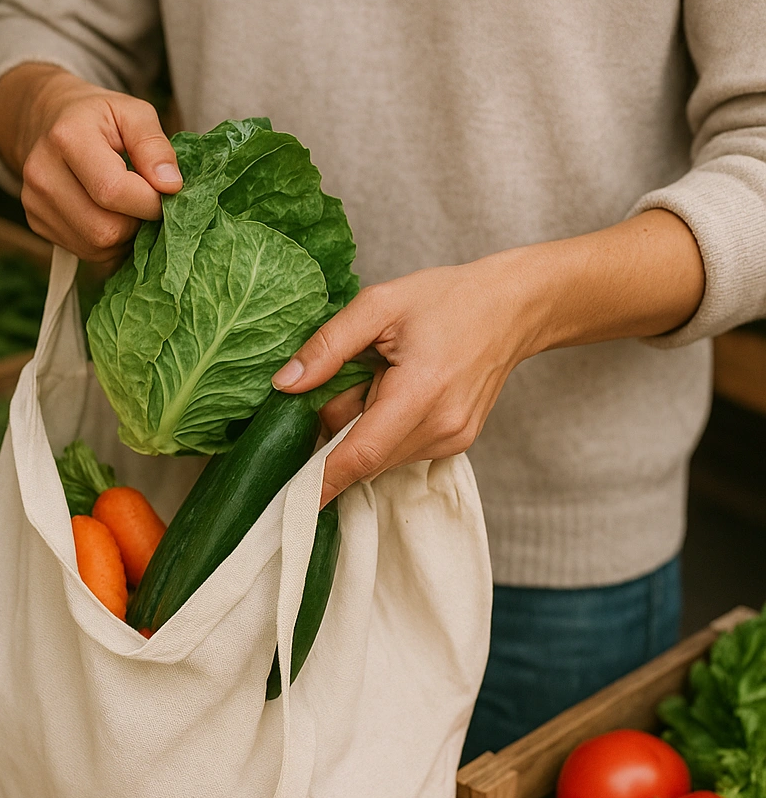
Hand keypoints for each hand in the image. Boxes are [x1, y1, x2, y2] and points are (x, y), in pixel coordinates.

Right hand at [0, 64, 181, 273]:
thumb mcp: (134, 113)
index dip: (150, 201)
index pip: (113, 191)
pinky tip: (109, 214)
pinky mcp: (36, 223)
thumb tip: (170, 185)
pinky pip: (87, 252)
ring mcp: (34, 203)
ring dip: (124, 235)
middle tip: (146, 199)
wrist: (49, 120)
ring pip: (97, 247)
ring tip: (127, 205)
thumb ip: (154, 145)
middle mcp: (42, 174)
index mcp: (67, 137)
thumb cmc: (99, 116)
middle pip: (105, 229)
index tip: (166, 192)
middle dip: (137, 222)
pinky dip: (108, 241)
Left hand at [273, 257, 536, 504]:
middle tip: (351, 380)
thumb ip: (328, 346)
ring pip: (381, 457)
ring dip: (364, 429)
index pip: (360, 455)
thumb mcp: (379, 304)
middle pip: (365, 458)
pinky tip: (401, 390)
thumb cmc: (447, 298)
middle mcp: (440, 427)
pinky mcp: (457, 443)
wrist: (512, 308)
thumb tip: (285, 385)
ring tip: (383, 377)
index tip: (288, 499)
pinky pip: (402, 451)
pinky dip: (386, 430)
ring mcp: (452, 440)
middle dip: (339, 433)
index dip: (320, 480)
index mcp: (420, 392)